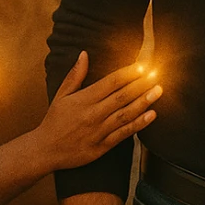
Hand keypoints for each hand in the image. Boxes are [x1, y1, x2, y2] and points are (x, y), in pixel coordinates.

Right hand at [38, 51, 161, 170]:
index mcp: (84, 99)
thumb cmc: (54, 121)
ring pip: (125, 114)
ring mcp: (99, 131)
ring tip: (158, 91)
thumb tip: (84, 54)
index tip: (143, 65)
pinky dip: (138, 124)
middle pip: (121, 96)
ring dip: (144, 102)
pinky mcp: (102, 146)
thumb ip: (75, 75)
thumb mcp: (61, 95)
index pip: (111, 82)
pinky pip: (123, 134)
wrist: (45, 150)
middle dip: (141, 84)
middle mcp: (93, 114)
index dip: (128, 73)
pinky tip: (152, 115)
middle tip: (157, 74)